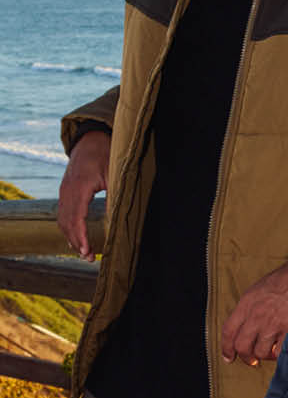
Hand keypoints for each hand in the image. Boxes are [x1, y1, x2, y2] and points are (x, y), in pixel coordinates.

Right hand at [57, 130, 110, 258]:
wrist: (90, 139)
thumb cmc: (105, 154)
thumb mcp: (114, 174)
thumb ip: (114, 196)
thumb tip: (116, 220)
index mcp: (80, 186)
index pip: (77, 218)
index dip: (81, 237)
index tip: (87, 251)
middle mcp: (67, 190)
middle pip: (67, 223)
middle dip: (76, 242)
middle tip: (88, 258)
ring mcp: (63, 191)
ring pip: (62, 220)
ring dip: (71, 237)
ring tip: (83, 252)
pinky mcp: (64, 191)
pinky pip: (62, 213)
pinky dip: (67, 228)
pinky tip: (75, 238)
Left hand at [220, 258, 287, 366]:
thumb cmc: (283, 281)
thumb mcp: (257, 290)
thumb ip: (247, 309)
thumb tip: (243, 329)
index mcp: (246, 303)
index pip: (228, 331)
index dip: (226, 348)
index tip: (228, 357)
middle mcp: (256, 315)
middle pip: (242, 346)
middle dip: (246, 357)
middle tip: (252, 360)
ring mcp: (273, 324)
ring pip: (260, 352)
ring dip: (264, 355)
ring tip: (270, 351)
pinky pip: (279, 352)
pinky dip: (280, 354)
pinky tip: (282, 348)